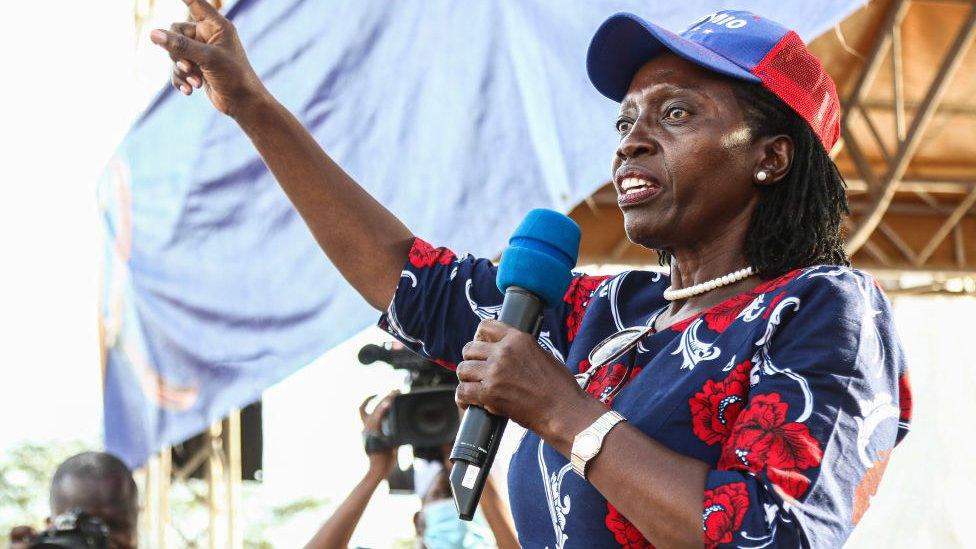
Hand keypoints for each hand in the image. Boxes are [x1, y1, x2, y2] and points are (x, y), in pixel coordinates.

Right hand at [149, 0, 268, 116]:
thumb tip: (153, 34)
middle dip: (177, 51)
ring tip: (196, 82)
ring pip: (174, 52)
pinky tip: (189, 91)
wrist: (244, 104)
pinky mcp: (197, 68)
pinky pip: (177, 68)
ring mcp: (201, 52)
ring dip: (181, 69)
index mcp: (216, 26)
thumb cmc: (234, 77)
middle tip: (188, 66)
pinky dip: (181, 79)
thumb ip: (180, 45)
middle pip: (175, 32)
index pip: (194, 2)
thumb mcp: (207, 58)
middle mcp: (208, 36)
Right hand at [359, 391, 398, 476]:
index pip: (363, 410)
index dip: (368, 400)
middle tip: (395, 390)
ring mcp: (368, 432)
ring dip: (385, 400)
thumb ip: (393, 434)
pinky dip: (382, 411)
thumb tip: (404, 427)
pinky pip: (377, 420)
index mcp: (368, 430)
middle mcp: (365, 429)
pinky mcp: (372, 435)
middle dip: (384, 397)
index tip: (377, 393)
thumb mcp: (391, 444)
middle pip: (372, 407)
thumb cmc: (385, 461)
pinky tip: (389, 404)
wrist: (377, 472)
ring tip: (394, 393)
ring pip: (375, 411)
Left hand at [456, 320, 597, 438]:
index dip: (479, 337)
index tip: (479, 345)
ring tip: (472, 387)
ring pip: (463, 369)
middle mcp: (503, 352)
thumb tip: (506, 353)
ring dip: (466, 379)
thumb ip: (520, 350)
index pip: (486, 326)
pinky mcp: (489, 393)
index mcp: (518, 338)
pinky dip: (462, 398)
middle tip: (476, 371)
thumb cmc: (559, 387)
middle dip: (471, 360)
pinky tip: (468, 402)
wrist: (563, 410)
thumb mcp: (542, 354)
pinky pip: (463, 391)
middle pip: (470, 349)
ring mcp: (494, 372)